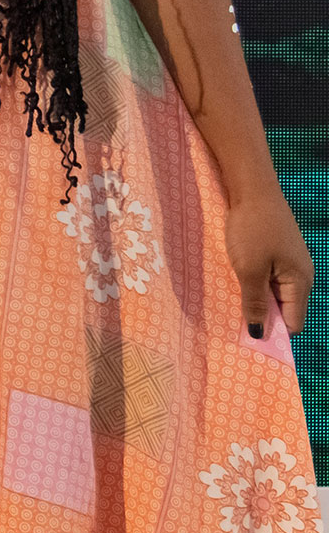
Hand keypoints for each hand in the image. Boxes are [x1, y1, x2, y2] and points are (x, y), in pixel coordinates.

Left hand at [226, 184, 315, 340]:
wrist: (252, 189)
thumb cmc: (251, 229)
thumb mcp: (249, 270)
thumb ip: (255, 303)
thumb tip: (260, 334)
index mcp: (300, 282)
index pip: (293, 322)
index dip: (273, 334)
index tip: (247, 342)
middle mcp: (301, 275)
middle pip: (284, 310)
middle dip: (262, 318)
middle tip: (232, 325)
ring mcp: (290, 262)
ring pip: (274, 293)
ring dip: (255, 300)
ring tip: (230, 305)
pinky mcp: (278, 252)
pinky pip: (268, 277)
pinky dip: (254, 284)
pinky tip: (234, 283)